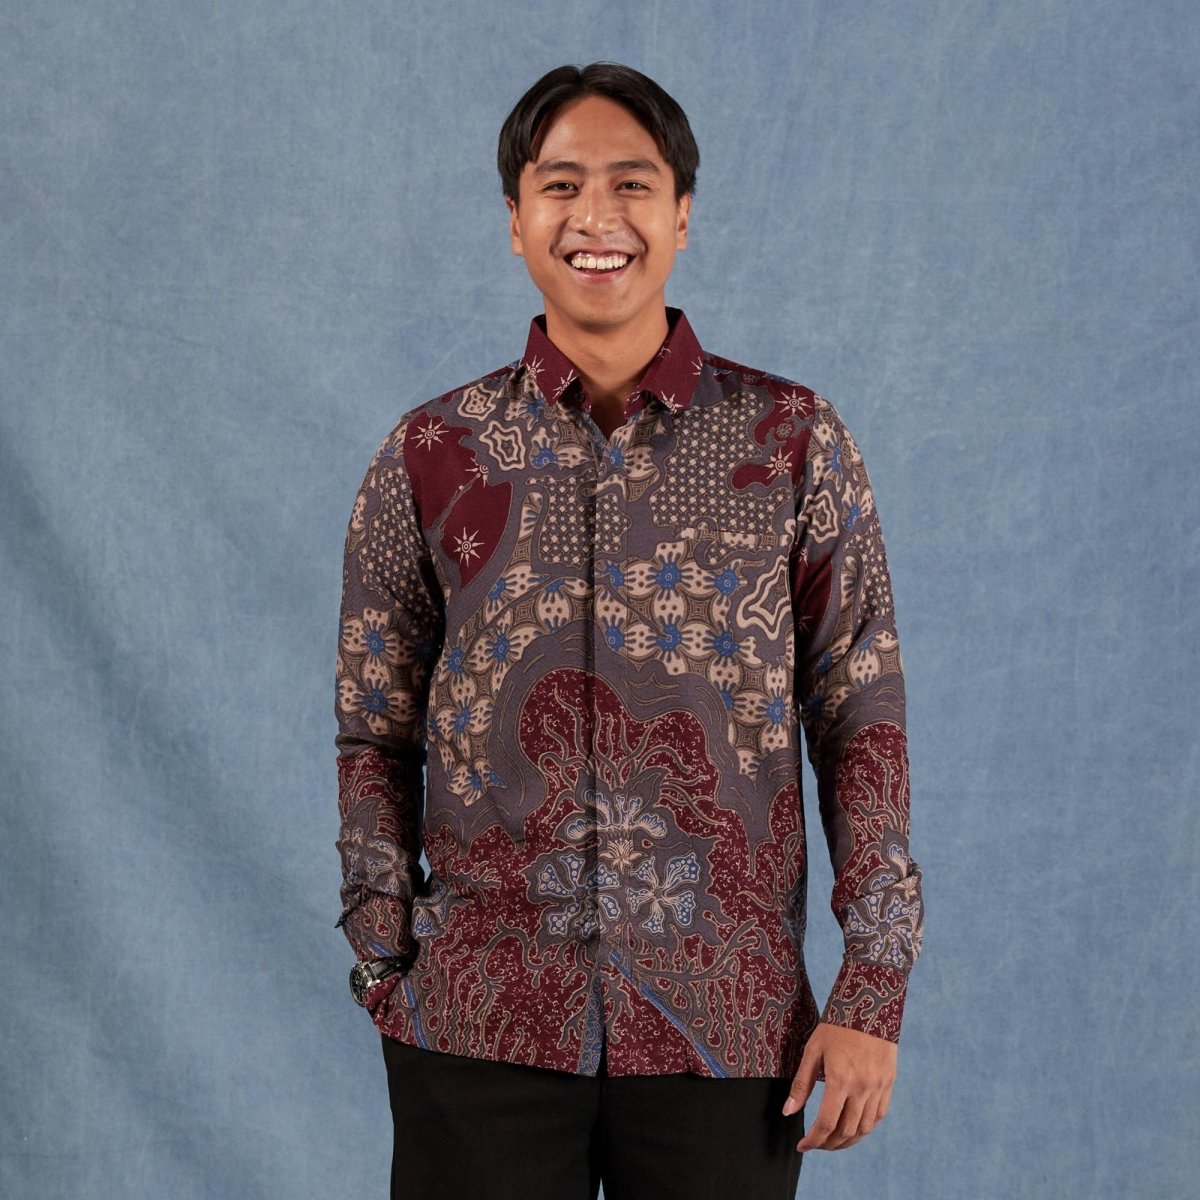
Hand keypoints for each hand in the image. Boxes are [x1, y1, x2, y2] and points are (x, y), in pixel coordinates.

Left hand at [782, 1022, 896, 1151]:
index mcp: (840, 1080)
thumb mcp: (813, 1050)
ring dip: (847, 1141)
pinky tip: (853, 1127)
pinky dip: (865, 1128)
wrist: (869, 1006)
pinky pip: (879, 1116)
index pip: (826, 1123)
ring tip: (832, 1142)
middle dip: (828, 1144)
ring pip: (864, 1129)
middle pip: (846, 1131)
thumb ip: (802, 1084)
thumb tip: (788, 1112)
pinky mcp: (889, 1084)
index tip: (802, 1146)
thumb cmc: (836, 1026)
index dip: (813, 1140)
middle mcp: (862, 1088)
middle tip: (815, 1144)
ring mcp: (878, 1088)